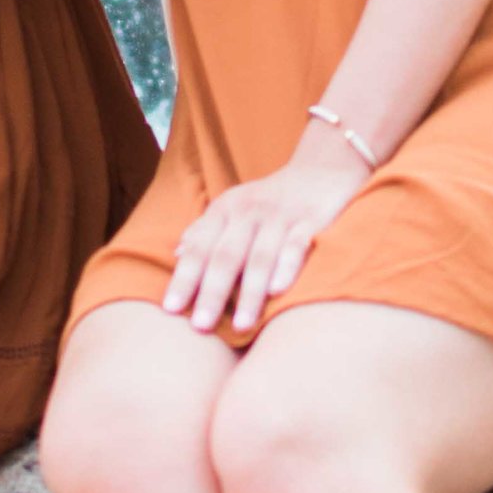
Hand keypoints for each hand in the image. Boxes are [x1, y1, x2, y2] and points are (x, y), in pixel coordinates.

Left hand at [164, 132, 370, 336]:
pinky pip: (298, 245)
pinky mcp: (312, 219)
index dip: (184, 278)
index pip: (200, 248)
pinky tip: (278, 291)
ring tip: (241, 326)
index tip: (170, 310)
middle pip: (227, 256)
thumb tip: (178, 254)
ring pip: (261, 256)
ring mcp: (282, 215)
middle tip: (201, 326)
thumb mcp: (234, 207)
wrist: (322, 166)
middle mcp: (249, 211)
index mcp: (225, 210)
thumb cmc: (270, 199)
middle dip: (212, 292)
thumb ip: (207, 230)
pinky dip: (287, 266)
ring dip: (250, 292)